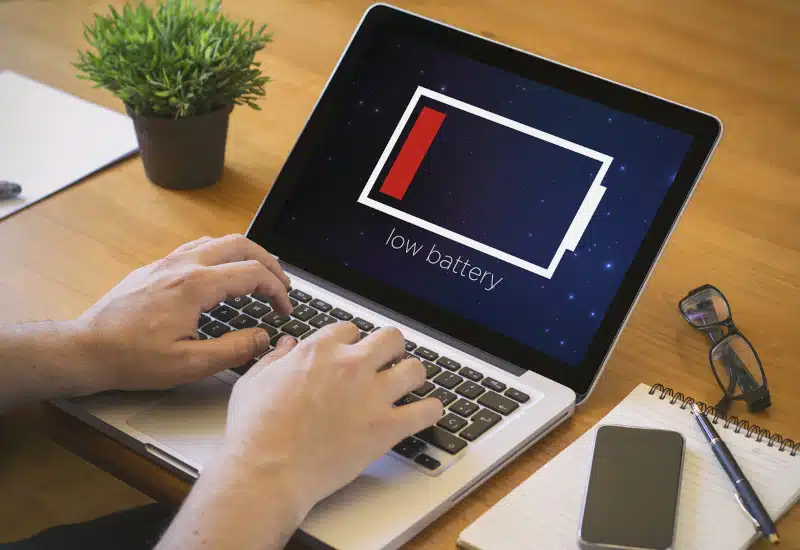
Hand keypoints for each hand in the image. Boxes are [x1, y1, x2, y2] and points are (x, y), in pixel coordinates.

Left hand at [74, 234, 292, 391]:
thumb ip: (233, 350)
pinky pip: (198, 247)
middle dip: (269, 263)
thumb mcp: (189, 365)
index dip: (277, 291)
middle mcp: (183, 265)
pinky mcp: (156, 267)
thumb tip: (262, 338)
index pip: (252, 274)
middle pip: (241, 245)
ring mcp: (168, 262)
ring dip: (246, 254)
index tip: (284, 309)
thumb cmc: (131, 358)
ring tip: (259, 275)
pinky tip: (222, 273)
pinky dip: (222, 255)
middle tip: (282, 285)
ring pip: (219, 241)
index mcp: (195, 286)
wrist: (86, 348)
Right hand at [221, 323, 442, 516]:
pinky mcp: (385, 428)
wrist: (267, 472)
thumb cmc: (255, 432)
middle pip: (391, 338)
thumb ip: (274, 359)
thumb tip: (285, 345)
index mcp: (319, 351)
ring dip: (413, 376)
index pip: (351, 329)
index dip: (352, 342)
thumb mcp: (254, 382)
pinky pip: (426, 411)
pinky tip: (427, 412)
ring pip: (415, 369)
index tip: (352, 354)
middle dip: (390, 349)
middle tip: (387, 362)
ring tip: (409, 385)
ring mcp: (371, 396)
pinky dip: (431, 411)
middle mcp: (350, 366)